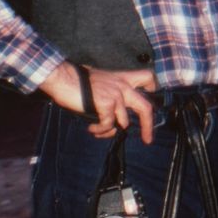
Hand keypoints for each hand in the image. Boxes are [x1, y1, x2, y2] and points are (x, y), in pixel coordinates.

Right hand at [40, 63, 157, 143]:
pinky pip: (109, 124)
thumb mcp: (101, 82)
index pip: (147, 78)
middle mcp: (122, 85)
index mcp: (122, 78)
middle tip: (147, 139)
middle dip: (148, 126)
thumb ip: (112, 93)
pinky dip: (101, 130)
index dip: (153, 89)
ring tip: (98, 131)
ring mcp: (116, 94)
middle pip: (145, 107)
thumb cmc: (78, 81)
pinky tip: (92, 129)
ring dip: (111, 131)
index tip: (152, 101)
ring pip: (124, 122)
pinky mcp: (107, 103)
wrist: (64, 78)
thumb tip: (115, 114)